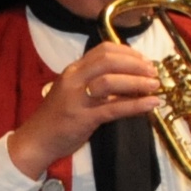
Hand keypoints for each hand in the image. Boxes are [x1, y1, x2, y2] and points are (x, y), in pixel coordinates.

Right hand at [7, 40, 160, 176]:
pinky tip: (151, 104)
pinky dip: (136, 105)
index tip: (145, 61)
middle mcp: (74, 79)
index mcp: (73, 71)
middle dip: (136, 65)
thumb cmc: (58, 116)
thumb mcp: (76, 92)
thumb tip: (133, 79)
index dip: (129, 53)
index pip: (103, 50)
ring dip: (138, 82)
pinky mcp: (83, 118)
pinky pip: (114, 108)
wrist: (36, 140)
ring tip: (154, 86)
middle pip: (108, 61)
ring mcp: (77, 98)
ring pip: (111, 81)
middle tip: (153, 73)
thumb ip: (98, 83)